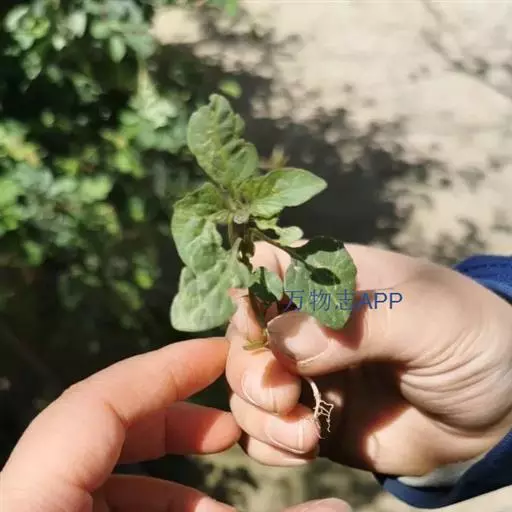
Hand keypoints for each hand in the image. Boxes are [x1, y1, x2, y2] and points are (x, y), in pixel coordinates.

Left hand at [0, 337, 350, 511]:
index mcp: (30, 505)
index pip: (95, 405)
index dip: (163, 371)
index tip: (221, 356)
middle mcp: (21, 505)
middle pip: (98, 430)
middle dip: (174, 422)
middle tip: (232, 431)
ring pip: (102, 477)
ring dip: (173, 488)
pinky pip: (97, 508)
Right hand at [226, 243, 511, 476]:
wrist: (500, 410)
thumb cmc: (470, 340)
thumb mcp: (428, 317)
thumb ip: (358, 323)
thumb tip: (283, 339)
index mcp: (330, 280)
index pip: (265, 267)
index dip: (251, 295)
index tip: (262, 330)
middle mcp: (307, 323)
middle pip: (242, 333)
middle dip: (250, 368)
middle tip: (282, 396)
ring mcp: (306, 373)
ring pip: (245, 385)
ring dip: (258, 413)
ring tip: (304, 435)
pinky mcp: (311, 417)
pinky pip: (264, 430)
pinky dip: (268, 444)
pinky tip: (302, 449)